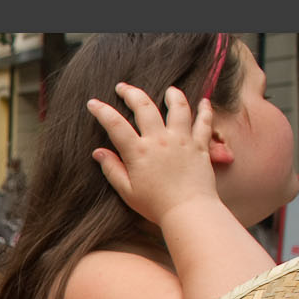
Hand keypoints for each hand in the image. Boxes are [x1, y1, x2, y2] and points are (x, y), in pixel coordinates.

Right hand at [87, 82, 223, 230]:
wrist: (189, 211)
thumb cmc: (156, 205)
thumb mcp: (127, 191)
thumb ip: (112, 169)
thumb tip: (98, 152)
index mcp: (138, 152)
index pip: (115, 125)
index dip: (102, 111)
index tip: (93, 103)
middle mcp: (160, 140)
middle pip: (144, 107)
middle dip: (131, 93)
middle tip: (123, 87)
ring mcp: (182, 140)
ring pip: (178, 107)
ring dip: (172, 95)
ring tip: (168, 90)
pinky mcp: (200, 146)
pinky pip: (204, 122)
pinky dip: (205, 110)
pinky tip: (204, 101)